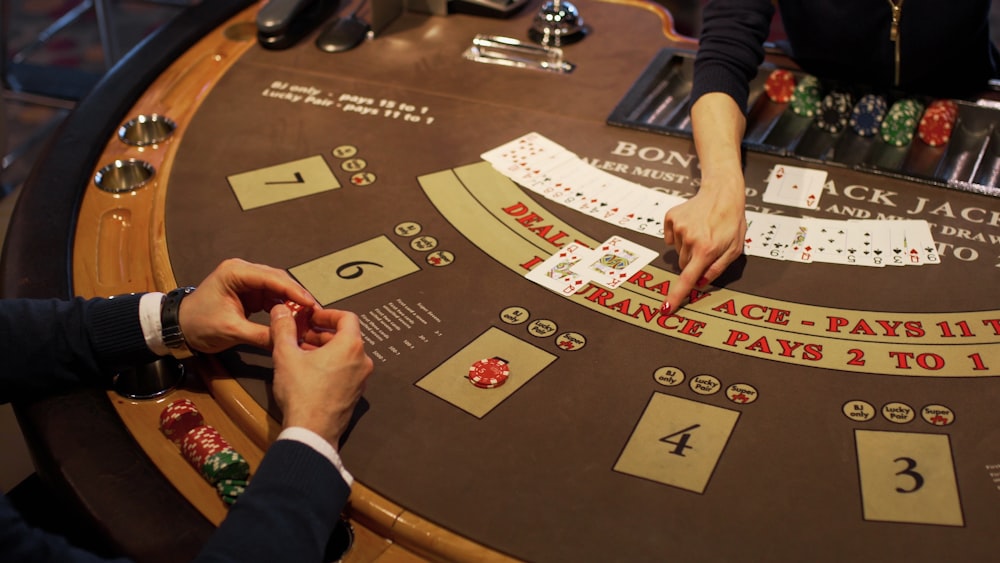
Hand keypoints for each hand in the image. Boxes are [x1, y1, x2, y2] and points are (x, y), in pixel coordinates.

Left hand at [179, 258, 317, 353]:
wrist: (179, 329)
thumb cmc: (198, 325)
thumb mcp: (230, 331)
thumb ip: (260, 334)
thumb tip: (285, 342)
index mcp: (235, 273)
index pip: (271, 278)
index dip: (294, 290)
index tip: (311, 304)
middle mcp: (243, 272)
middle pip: (278, 280)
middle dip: (296, 296)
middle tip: (314, 311)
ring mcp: (247, 282)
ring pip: (277, 289)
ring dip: (291, 302)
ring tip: (308, 316)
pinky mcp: (249, 293)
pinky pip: (272, 298)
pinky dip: (283, 307)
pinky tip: (293, 318)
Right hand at [270, 305, 373, 447]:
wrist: (312, 432)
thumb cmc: (301, 392)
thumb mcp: (286, 355)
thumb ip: (283, 328)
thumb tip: (281, 310)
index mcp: (351, 346)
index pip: (346, 317)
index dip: (327, 313)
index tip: (312, 317)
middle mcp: (362, 360)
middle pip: (346, 336)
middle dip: (322, 333)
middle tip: (301, 335)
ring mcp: (361, 379)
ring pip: (345, 355)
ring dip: (325, 349)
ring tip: (302, 353)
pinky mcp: (355, 394)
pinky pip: (346, 371)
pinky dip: (331, 365)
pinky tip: (309, 371)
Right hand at [661, 182, 745, 313]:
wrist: (722, 193)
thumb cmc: (731, 223)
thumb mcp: (734, 249)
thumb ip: (717, 268)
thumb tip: (700, 283)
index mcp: (706, 249)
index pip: (688, 279)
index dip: (676, 296)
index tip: (665, 309)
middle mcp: (690, 239)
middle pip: (684, 265)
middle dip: (693, 262)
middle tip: (707, 247)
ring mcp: (678, 227)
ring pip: (678, 251)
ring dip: (688, 247)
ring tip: (702, 232)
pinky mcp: (671, 218)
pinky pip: (669, 238)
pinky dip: (678, 235)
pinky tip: (691, 225)